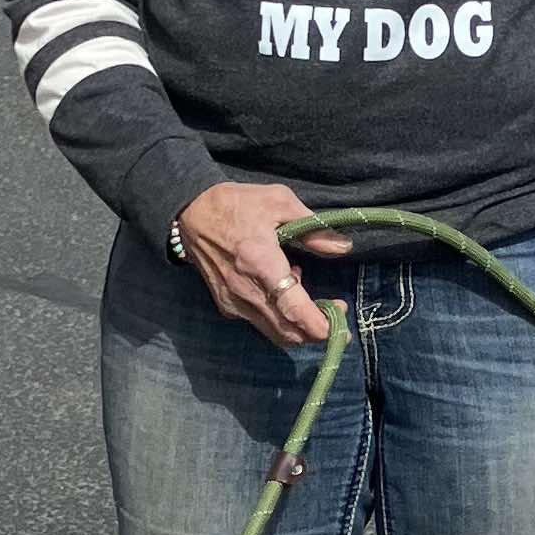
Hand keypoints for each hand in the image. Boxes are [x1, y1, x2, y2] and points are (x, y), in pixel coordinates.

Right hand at [174, 181, 349, 349]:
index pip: (294, 310)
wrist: (191, 212)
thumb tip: (342, 247)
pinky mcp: (226, 306)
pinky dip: (278, 316)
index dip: (321, 325)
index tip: (341, 319)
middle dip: (317, 331)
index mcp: (261, 263)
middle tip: (335, 312)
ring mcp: (233, 302)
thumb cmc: (237, 203)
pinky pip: (260, 323)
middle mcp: (246, 291)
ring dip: (298, 325)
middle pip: (289, 332)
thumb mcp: (279, 202)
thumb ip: (313, 228)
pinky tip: (280, 290)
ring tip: (307, 299)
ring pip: (275, 333)